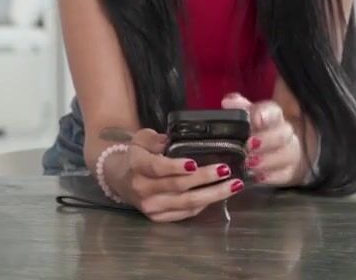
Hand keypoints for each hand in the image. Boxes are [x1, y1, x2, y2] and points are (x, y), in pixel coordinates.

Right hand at [112, 128, 242, 222]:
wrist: (121, 180)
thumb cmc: (137, 156)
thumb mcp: (141, 140)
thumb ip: (155, 138)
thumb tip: (170, 140)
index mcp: (137, 165)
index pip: (157, 168)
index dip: (176, 167)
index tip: (194, 163)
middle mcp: (143, 189)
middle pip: (178, 186)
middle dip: (205, 178)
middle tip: (225, 170)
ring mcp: (151, 206)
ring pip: (186, 203)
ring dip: (213, 194)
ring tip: (234, 186)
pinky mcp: (158, 218)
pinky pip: (186, 213)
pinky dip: (204, 204)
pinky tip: (219, 194)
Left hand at [222, 92, 308, 186]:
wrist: (275, 149)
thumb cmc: (254, 130)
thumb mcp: (245, 115)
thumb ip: (237, 107)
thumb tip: (228, 102)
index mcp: (273, 115)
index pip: (273, 111)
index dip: (264, 114)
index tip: (255, 119)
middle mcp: (285, 132)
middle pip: (282, 134)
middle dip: (266, 140)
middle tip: (249, 146)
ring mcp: (290, 152)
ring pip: (287, 155)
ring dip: (267, 160)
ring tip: (250, 163)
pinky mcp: (289, 171)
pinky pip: (285, 174)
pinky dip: (271, 177)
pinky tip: (257, 177)